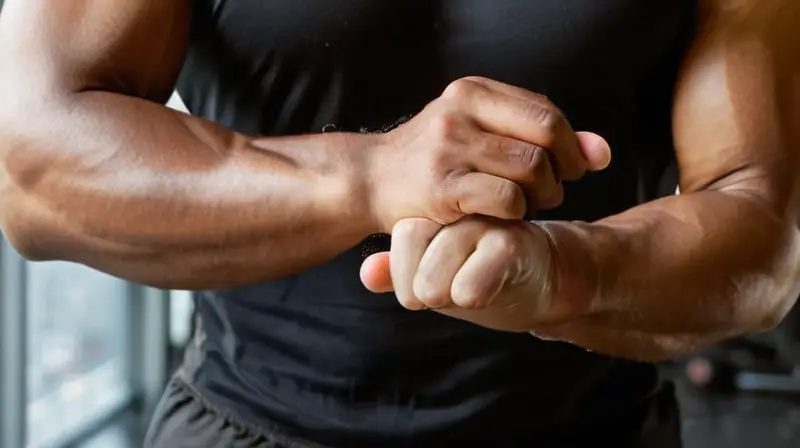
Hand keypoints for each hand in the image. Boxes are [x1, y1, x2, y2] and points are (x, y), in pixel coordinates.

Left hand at [360, 216, 577, 331]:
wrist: (548, 276)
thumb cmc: (483, 274)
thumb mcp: (433, 276)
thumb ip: (396, 274)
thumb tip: (366, 274)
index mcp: (431, 210)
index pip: (396, 250)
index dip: (412, 280)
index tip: (443, 274)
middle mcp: (453, 207)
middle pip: (409, 269)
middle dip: (432, 290)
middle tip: (464, 277)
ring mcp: (481, 220)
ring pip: (431, 283)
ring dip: (455, 295)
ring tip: (482, 278)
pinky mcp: (509, 243)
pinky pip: (466, 288)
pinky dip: (475, 297)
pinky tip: (497, 284)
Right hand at [367, 76, 610, 232]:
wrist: (371, 180)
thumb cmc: (434, 158)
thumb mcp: (481, 131)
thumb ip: (538, 135)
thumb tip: (602, 153)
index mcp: (471, 91)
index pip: (547, 114)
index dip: (570, 146)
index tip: (570, 169)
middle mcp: (459, 112)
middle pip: (545, 141)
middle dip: (561, 172)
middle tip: (551, 191)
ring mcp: (448, 148)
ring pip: (531, 170)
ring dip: (542, 196)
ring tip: (527, 205)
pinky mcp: (441, 188)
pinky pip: (507, 199)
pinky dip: (517, 213)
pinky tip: (504, 217)